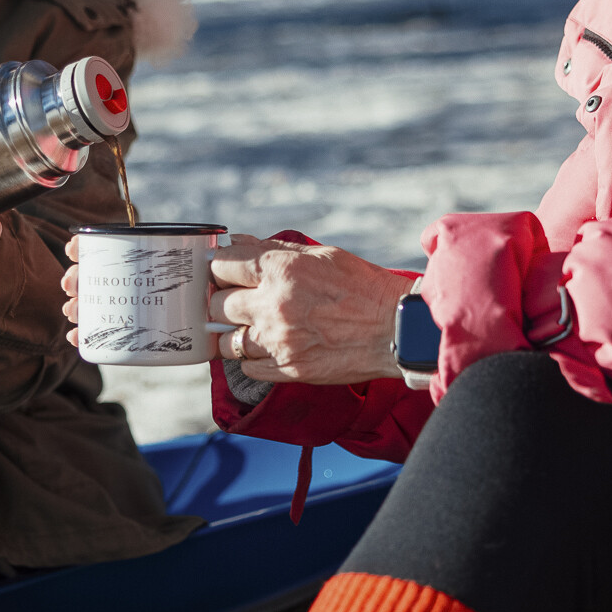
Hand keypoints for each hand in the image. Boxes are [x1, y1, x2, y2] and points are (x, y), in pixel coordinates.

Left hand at [206, 235, 410, 385]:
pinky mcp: (288, 369)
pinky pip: (246, 366)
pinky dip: (250, 358)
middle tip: (236, 300)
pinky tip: (266, 347)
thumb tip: (238, 243)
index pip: (223, 266)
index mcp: (282, 271)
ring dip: (233, 333)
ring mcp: (279, 341)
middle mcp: (274, 306)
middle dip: (222, 301)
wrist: (395, 329)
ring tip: (248, 327)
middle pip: (217, 305)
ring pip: (225, 341)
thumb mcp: (321, 256)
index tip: (224, 273)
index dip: (220, 268)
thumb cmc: (362, 287)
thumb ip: (274, 249)